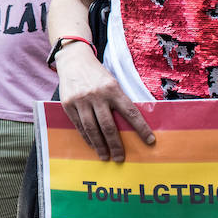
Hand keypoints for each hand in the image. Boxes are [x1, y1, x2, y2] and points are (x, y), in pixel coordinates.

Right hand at [56, 43, 153, 161]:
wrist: (73, 59)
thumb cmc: (97, 74)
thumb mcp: (112, 82)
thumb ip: (119, 100)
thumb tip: (131, 124)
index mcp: (112, 89)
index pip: (130, 112)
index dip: (141, 128)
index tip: (150, 141)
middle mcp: (97, 95)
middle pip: (108, 126)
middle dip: (116, 145)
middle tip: (120, 158)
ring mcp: (81, 100)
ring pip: (92, 129)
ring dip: (100, 145)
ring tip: (106, 156)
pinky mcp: (68, 104)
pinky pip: (79, 125)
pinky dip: (87, 137)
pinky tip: (93, 145)